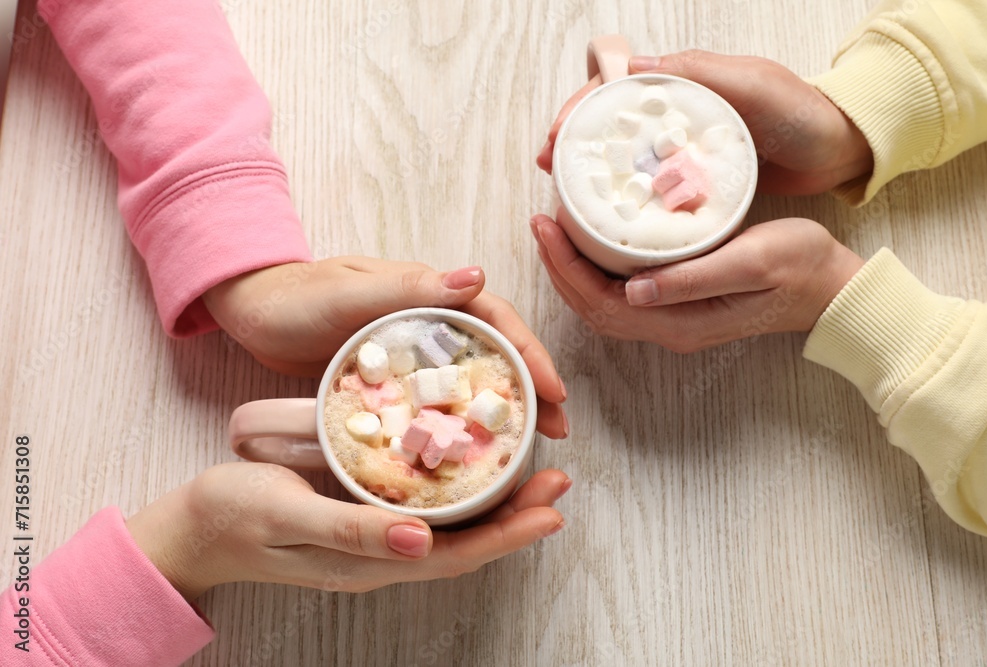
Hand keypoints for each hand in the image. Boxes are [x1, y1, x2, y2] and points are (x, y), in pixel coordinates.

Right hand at [126, 462, 569, 600]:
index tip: (551, 507)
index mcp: (369, 560)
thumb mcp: (286, 512)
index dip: (507, 533)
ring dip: (496, 502)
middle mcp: (383, 555)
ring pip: (451, 527)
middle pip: (465, 541)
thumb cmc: (234, 514)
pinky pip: (425, 508)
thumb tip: (419, 541)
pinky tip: (472, 466)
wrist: (195, 528)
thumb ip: (349, 529)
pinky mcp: (363, 518)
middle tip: (559, 478)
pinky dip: (459, 490)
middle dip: (517, 515)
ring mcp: (375, 539)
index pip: (456, 554)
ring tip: (534, 471)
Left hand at [203, 257, 567, 437]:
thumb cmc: (294, 296)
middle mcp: (428, 320)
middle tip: (557, 431)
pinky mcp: (394, 378)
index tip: (554, 391)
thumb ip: (408, 289)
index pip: (495, 320)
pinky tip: (471, 451)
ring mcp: (412, 351)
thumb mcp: (348, 293)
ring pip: (472, 379)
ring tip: (530, 446)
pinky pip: (438, 400)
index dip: (529, 353)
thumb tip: (476, 277)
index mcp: (426, 293)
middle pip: (495, 352)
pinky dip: (461, 422)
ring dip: (503, 409)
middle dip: (531, 388)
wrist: (250, 310)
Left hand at [531, 210, 863, 351]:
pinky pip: (621, 294)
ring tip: (556, 228)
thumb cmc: (800, 267)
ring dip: (574, 269)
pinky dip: (597, 270)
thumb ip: (692, 280)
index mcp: (678, 322)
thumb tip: (633, 290)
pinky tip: (592, 242)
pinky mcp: (679, 307)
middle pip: (591, 306)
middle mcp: (667, 329)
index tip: (548, 224)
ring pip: (603, 303)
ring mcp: (672, 321)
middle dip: (559, 266)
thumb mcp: (752, 262)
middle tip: (541, 220)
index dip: (567, 266)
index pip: (601, 301)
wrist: (832, 289)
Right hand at [536, 51, 873, 195]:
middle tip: (550, 171)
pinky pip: (648, 185)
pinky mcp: (693, 179)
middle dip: (573, 144)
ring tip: (566, 197)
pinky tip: (608, 214)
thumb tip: (633, 69)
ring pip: (623, 157)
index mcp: (681, 84)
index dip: (579, 112)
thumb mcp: (752, 83)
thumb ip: (699, 73)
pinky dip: (624, 196)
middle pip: (608, 125)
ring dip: (591, 173)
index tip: (556, 139)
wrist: (838, 148)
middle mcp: (675, 113)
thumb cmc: (800, 111)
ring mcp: (682, 147)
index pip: (612, 89)